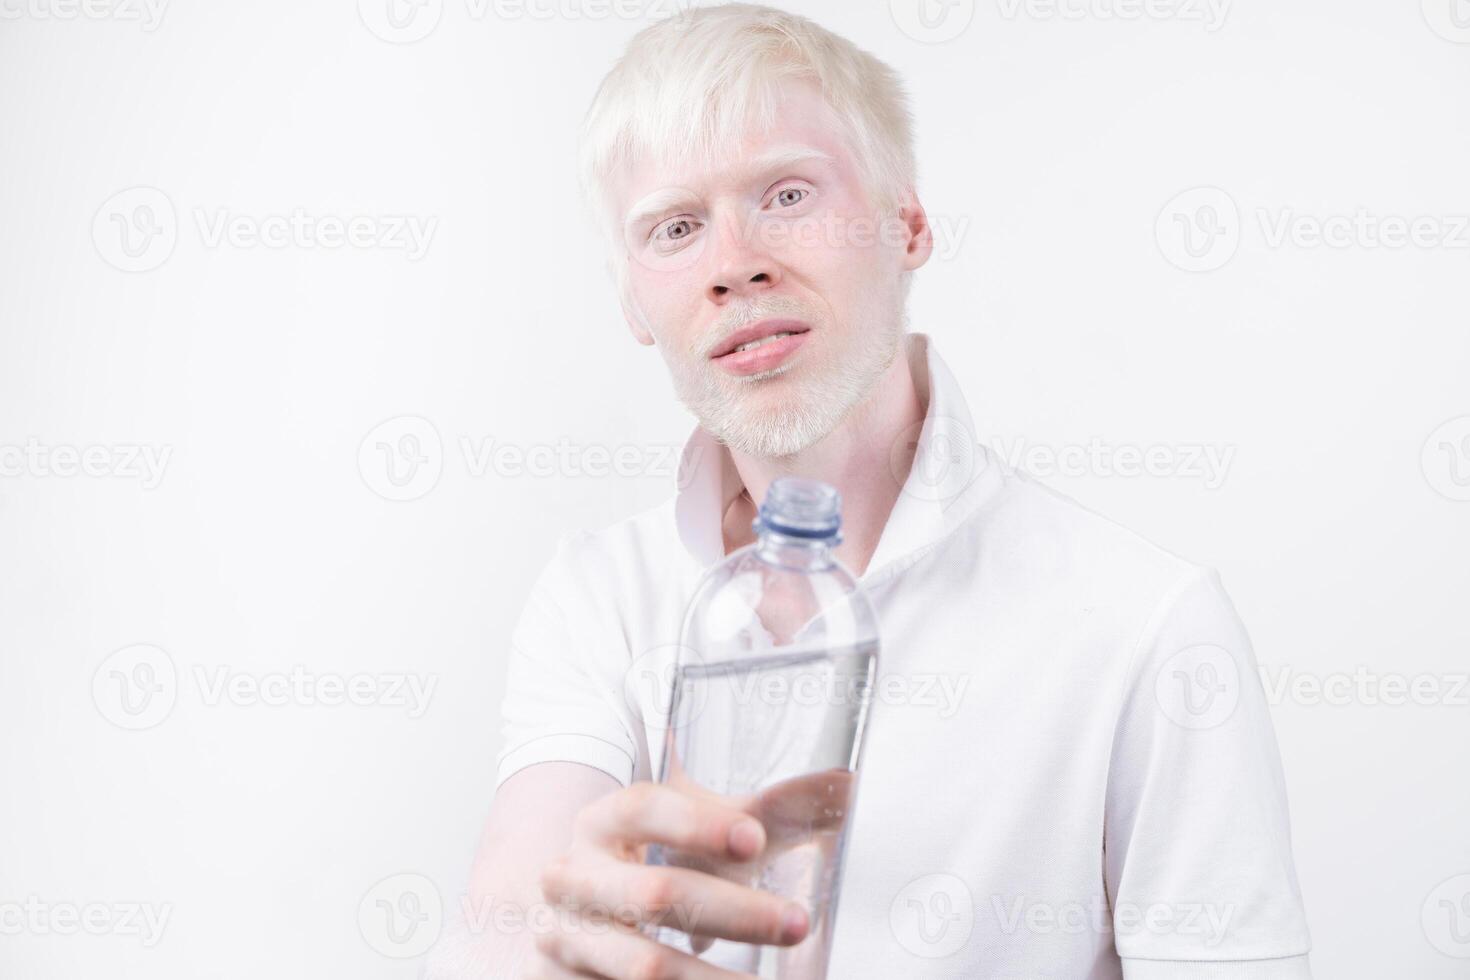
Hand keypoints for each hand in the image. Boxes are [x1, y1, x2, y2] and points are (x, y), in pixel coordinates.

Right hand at [527, 782, 810, 978]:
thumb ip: (762, 812)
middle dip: (734, 913)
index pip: (642, 809)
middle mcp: (575, 878)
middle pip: (655, 893)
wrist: (570, 922)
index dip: (697, 823)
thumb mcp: (689, 832)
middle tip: (797, 923)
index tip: (755, 839)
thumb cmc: (644, 862)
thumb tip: (846, 786)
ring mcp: (570, 940)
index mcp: (602, 823)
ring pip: (647, 966)